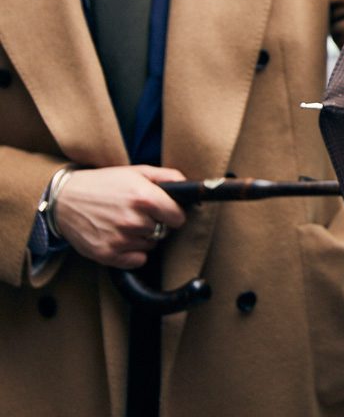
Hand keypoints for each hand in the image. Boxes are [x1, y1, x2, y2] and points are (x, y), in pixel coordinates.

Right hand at [55, 165, 186, 268]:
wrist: (65, 199)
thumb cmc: (104, 184)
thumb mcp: (137, 171)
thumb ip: (167, 176)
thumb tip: (189, 185)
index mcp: (144, 197)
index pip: (178, 218)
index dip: (175, 214)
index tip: (168, 212)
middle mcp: (133, 220)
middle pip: (163, 231)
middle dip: (156, 223)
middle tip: (139, 213)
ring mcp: (120, 239)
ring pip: (150, 245)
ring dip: (143, 237)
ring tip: (125, 222)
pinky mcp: (108, 255)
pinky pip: (138, 260)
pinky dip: (133, 252)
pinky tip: (120, 237)